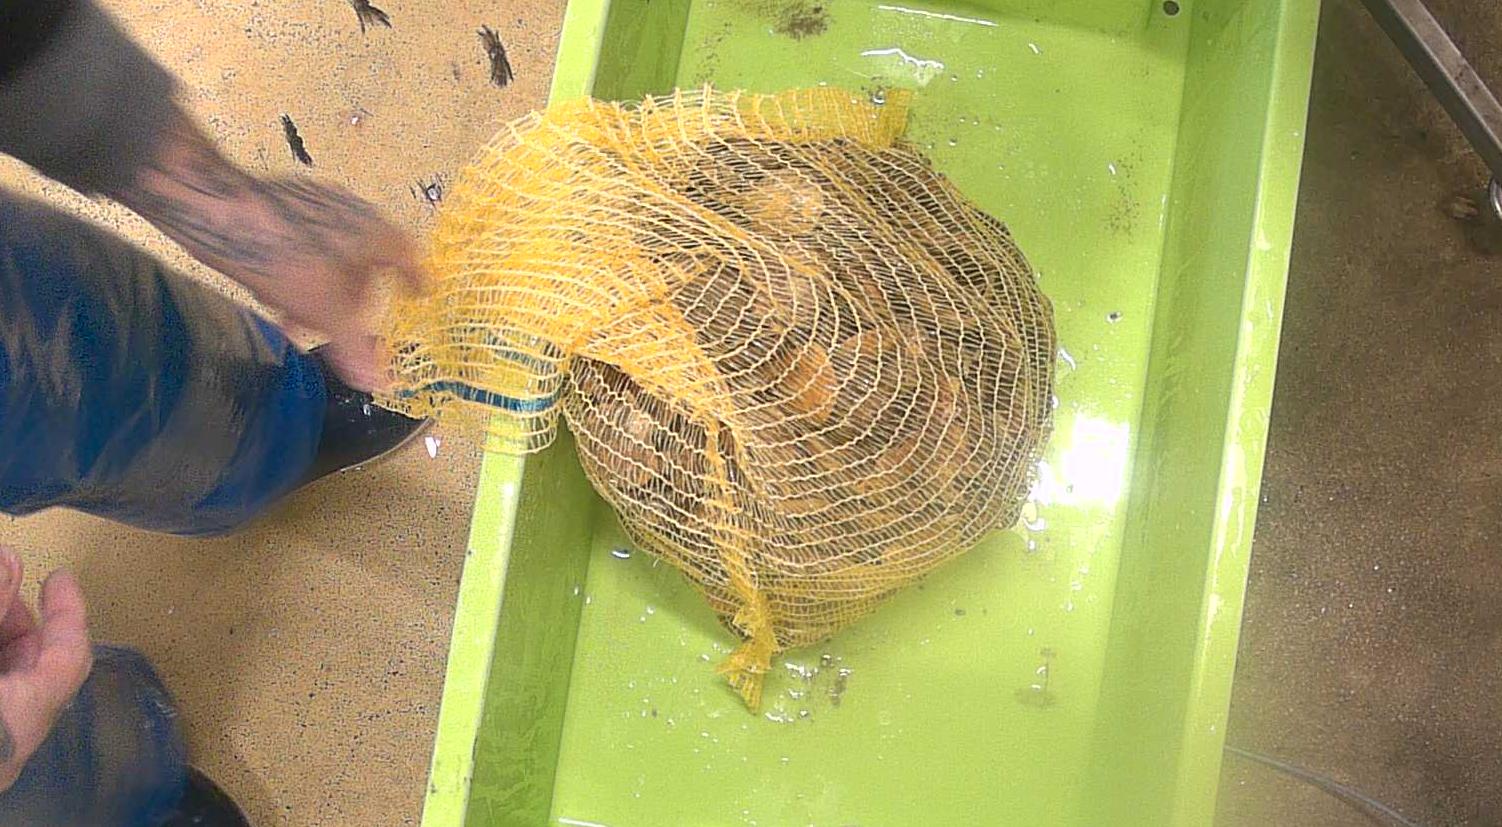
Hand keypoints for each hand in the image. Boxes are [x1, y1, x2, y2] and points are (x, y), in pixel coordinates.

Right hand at [0, 548, 91, 792]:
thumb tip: (10, 558)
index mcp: (20, 720)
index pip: (67, 658)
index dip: (68, 611)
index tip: (59, 576)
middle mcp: (10, 743)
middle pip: (32, 666)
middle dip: (17, 615)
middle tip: (1, 574)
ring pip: (9, 677)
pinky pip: (0, 691)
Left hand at [114, 109, 426, 389]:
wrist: (214, 207)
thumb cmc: (283, 256)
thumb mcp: (323, 311)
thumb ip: (354, 347)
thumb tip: (378, 381)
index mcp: (375, 231)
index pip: (409, 256)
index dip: (416, 279)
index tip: (418, 294)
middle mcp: (352, 211)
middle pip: (368, 260)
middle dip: (355, 297)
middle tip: (344, 325)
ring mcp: (316, 203)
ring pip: (332, 255)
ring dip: (321, 291)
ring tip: (297, 319)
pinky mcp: (282, 203)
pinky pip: (304, 244)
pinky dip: (299, 272)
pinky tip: (273, 294)